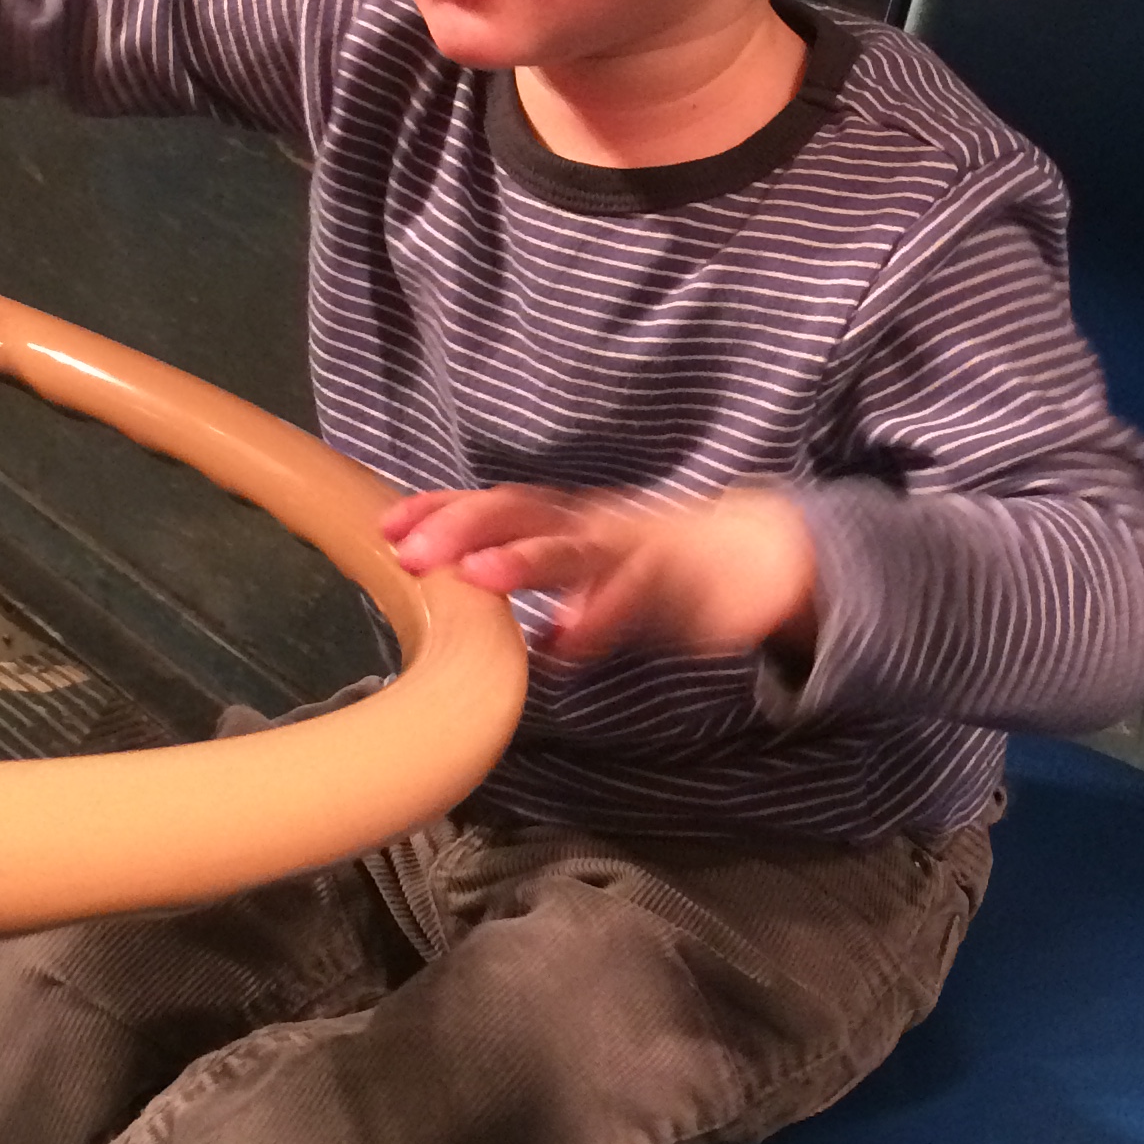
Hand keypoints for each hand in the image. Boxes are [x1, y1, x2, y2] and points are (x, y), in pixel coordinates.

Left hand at [382, 480, 816, 665]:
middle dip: (465, 527)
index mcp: (568, 521)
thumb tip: (462, 615)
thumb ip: (528, 581)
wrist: (758, 553)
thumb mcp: (582, 569)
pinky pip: (643, 594)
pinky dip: (606, 611)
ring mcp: (640, 548)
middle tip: (414, 554)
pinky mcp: (683, 583)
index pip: (495, 505)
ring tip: (481, 577)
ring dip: (528, 560)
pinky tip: (570, 637)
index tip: (386, 527)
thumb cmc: (653, 564)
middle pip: (524, 512)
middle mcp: (595, 525)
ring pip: (578, 548)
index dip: (440, 511)